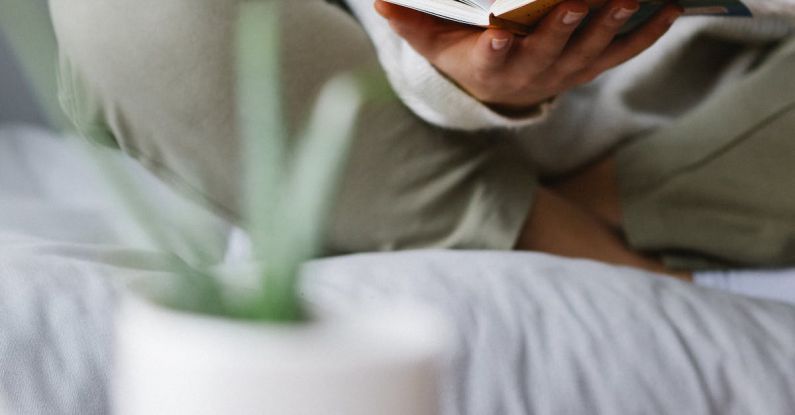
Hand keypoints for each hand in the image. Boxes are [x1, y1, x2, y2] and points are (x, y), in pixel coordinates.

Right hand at [375, 0, 682, 112]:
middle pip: (549, 50)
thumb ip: (410, 21)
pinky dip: (645, 35)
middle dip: (564, 24)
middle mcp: (531, 74)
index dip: (497, 46)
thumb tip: (377, 0)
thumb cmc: (463, 57)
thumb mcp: (433, 43)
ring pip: (590, 51)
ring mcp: (564, 72)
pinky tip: (668, 11)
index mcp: (490, 67)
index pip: (492, 57)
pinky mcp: (588, 68)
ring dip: (610, 24)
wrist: (497, 91)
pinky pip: (620, 55)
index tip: (499, 33)